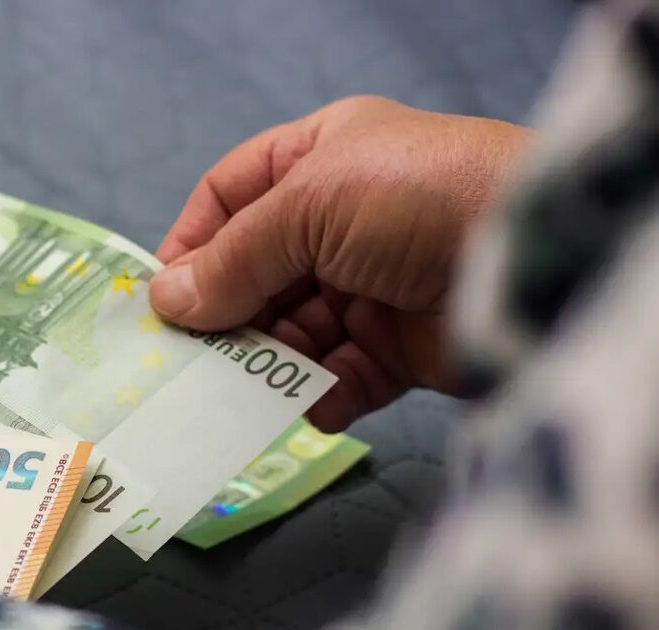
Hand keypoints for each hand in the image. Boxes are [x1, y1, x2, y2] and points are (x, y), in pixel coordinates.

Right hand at [150, 96, 528, 431]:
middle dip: (222, 312)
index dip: (192, 241)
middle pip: (256, 272)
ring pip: (291, 331)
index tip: (160, 297)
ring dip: (261, 361)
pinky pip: (337, 377)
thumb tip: (166, 302)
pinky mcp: (398, 348)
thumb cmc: (412, 199)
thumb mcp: (308, 206)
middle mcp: (341, 221)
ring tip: (229, 393)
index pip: (232, 196)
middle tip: (183, 358)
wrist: (531, 257)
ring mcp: (369, 286)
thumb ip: (233, 259)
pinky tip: (300, 409)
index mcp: (320, 159)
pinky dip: (314, 397)